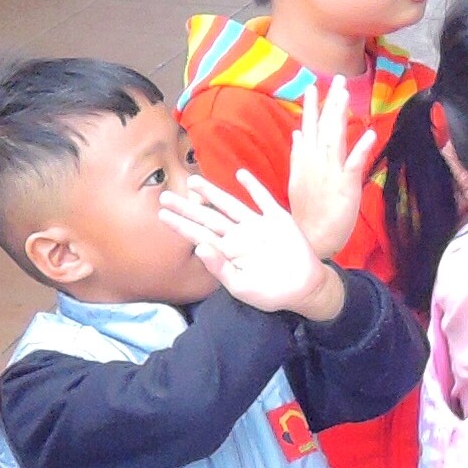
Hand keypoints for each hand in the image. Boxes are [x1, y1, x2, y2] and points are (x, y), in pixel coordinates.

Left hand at [161, 173, 343, 320]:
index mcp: (228, 252)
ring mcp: (257, 225)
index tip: (162, 215)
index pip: (199, 235)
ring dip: (212, 193)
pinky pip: (263, 199)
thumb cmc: (269, 292)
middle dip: (187, 207)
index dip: (181, 225)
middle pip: (208, 217)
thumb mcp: (240, 287)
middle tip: (164, 196)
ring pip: (230, 205)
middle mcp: (238, 235)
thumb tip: (199, 247)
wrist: (304, 288)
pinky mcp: (277, 219)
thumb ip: (219, 268)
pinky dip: (253, 187)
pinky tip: (240, 174)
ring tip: (193, 181)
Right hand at [285, 86, 383, 260]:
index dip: (311, 107)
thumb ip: (298, 155)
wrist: (312, 240)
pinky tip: (370, 133)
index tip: (312, 86)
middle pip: (323, 128)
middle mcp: (316, 163)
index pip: (308, 128)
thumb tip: (297, 133)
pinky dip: (361, 149)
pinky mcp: (346, 187)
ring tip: (346, 95)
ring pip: (335, 139)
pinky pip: (354, 165)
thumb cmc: (308, 212)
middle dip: (330, 103)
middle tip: (338, 79)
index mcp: (306, 161)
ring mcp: (330, 174)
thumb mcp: (298, 181)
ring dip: (340, 116)